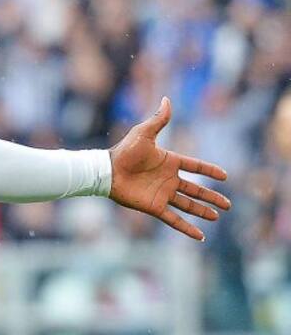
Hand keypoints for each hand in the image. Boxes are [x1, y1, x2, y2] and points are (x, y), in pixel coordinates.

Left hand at [108, 97, 230, 240]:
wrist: (106, 171)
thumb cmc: (123, 151)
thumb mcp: (144, 133)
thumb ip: (158, 120)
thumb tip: (167, 99)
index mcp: (169, 162)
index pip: (195, 166)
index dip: (209, 171)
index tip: (225, 176)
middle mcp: (168, 179)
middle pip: (196, 189)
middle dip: (212, 197)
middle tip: (228, 204)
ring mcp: (162, 194)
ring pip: (188, 205)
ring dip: (203, 211)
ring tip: (217, 216)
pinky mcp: (154, 207)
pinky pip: (174, 219)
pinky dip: (186, 228)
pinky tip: (200, 236)